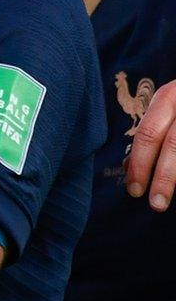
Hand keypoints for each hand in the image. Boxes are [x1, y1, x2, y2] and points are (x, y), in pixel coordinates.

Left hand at [126, 79, 175, 211]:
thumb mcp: (167, 110)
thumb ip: (151, 134)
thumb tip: (129, 167)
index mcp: (168, 97)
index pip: (148, 133)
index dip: (140, 164)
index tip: (134, 190)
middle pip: (173, 144)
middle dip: (164, 178)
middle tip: (156, 203)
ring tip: (168, 199)